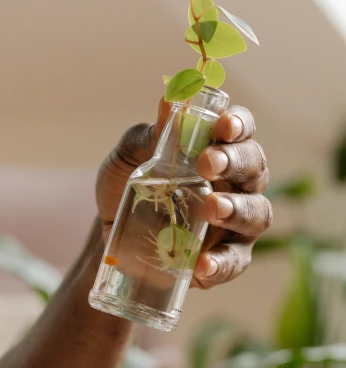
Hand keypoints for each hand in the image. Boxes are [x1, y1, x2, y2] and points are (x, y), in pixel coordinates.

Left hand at [96, 97, 271, 288]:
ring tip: (211, 209)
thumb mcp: (127, 159)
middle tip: (207, 165)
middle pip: (255, 167)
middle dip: (235, 162)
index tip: (223, 125)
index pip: (240, 130)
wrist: (110, 238)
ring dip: (238, 209)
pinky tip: (203, 264)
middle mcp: (236, 184)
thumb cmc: (125, 188)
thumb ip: (147, 136)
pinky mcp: (225, 259)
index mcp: (216, 150)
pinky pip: (235, 261)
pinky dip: (222, 263)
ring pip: (257, 213)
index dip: (238, 123)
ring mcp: (235, 224)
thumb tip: (167, 103)